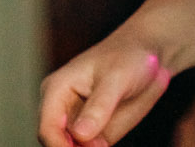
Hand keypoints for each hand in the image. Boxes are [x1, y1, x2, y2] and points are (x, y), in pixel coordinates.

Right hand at [40, 28, 171, 146]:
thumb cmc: (128, 56)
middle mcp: (61, 108)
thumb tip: (80, 134)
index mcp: (57, 88)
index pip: (47, 129)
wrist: (147, 56)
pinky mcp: (93, 131)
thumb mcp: (117, 78)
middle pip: (57, 143)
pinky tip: (108, 141)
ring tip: (111, 128)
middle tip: (102, 144)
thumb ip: (99, 106)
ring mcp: (77, 121)